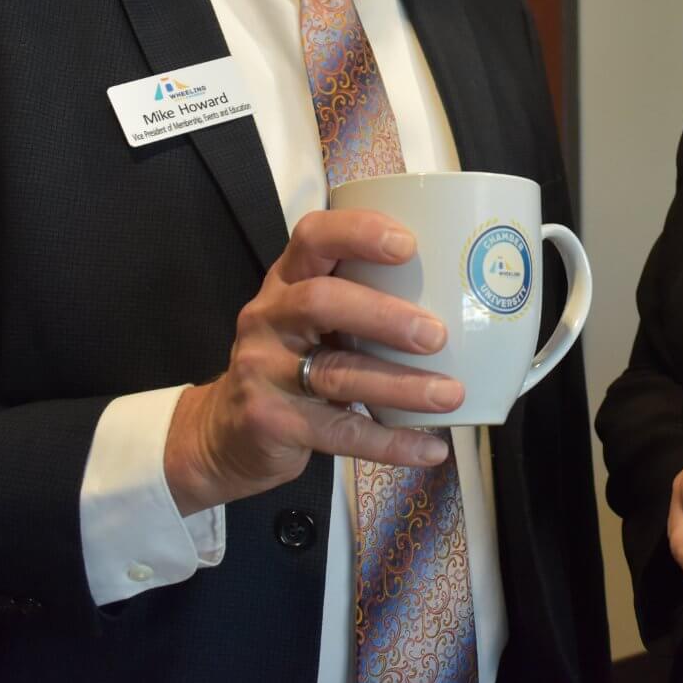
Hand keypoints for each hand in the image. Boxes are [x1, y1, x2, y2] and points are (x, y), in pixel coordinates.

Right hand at [163, 209, 462, 513]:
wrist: (223, 433)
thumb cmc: (290, 361)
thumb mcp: (311, 320)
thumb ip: (361, 299)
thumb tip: (459, 296)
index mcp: (286, 281)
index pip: (312, 238)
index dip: (358, 233)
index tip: (409, 244)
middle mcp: (269, 318)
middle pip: (322, 302)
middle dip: (384, 316)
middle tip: (437, 336)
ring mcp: (264, 371)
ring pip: (337, 374)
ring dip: (401, 385)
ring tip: (451, 395)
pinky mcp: (271, 422)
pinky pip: (339, 433)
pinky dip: (391, 443)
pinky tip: (431, 449)